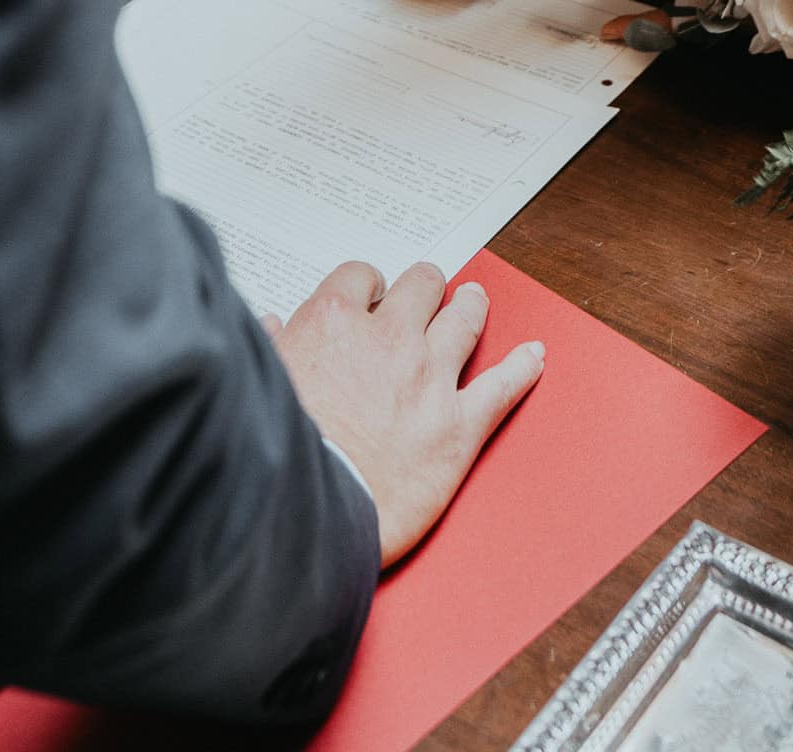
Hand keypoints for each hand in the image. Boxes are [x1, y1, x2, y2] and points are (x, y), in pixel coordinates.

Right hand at [264, 261, 542, 565]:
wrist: (302, 513)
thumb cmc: (272, 454)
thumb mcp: (258, 384)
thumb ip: (269, 348)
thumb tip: (270, 325)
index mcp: (333, 324)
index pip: (360, 278)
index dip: (367, 286)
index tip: (369, 296)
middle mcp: (388, 340)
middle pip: (421, 287)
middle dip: (424, 288)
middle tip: (426, 293)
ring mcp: (428, 379)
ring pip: (464, 321)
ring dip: (471, 306)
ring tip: (475, 299)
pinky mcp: (457, 427)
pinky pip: (502, 387)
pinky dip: (522, 369)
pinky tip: (534, 357)